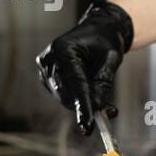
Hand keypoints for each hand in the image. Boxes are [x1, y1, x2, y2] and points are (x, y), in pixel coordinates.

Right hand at [36, 2, 133, 135]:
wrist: (97, 29)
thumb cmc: (105, 40)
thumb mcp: (111, 58)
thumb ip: (103, 82)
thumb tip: (97, 107)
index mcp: (63, 49)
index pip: (74, 83)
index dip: (82, 106)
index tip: (88, 126)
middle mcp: (49, 59)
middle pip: (67, 94)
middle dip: (87, 105)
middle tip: (110, 111)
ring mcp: (45, 69)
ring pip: (65, 97)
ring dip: (84, 103)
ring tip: (105, 101)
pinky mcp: (47, 77)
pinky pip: (64, 94)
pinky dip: (78, 98)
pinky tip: (92, 94)